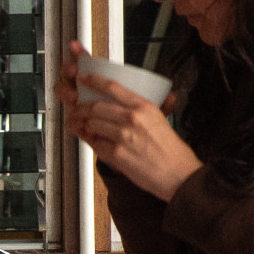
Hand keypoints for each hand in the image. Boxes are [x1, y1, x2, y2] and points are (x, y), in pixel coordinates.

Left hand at [60, 41, 201, 202]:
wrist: (178, 174)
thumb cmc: (171, 151)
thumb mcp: (161, 120)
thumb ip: (141, 111)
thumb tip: (123, 104)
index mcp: (145, 106)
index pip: (114, 87)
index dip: (94, 81)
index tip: (84, 79)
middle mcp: (132, 118)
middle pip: (95, 106)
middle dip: (80, 108)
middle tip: (75, 109)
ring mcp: (123, 136)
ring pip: (91, 124)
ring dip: (80, 124)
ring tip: (77, 124)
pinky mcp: (116, 153)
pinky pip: (94, 143)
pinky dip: (88, 140)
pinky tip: (87, 138)